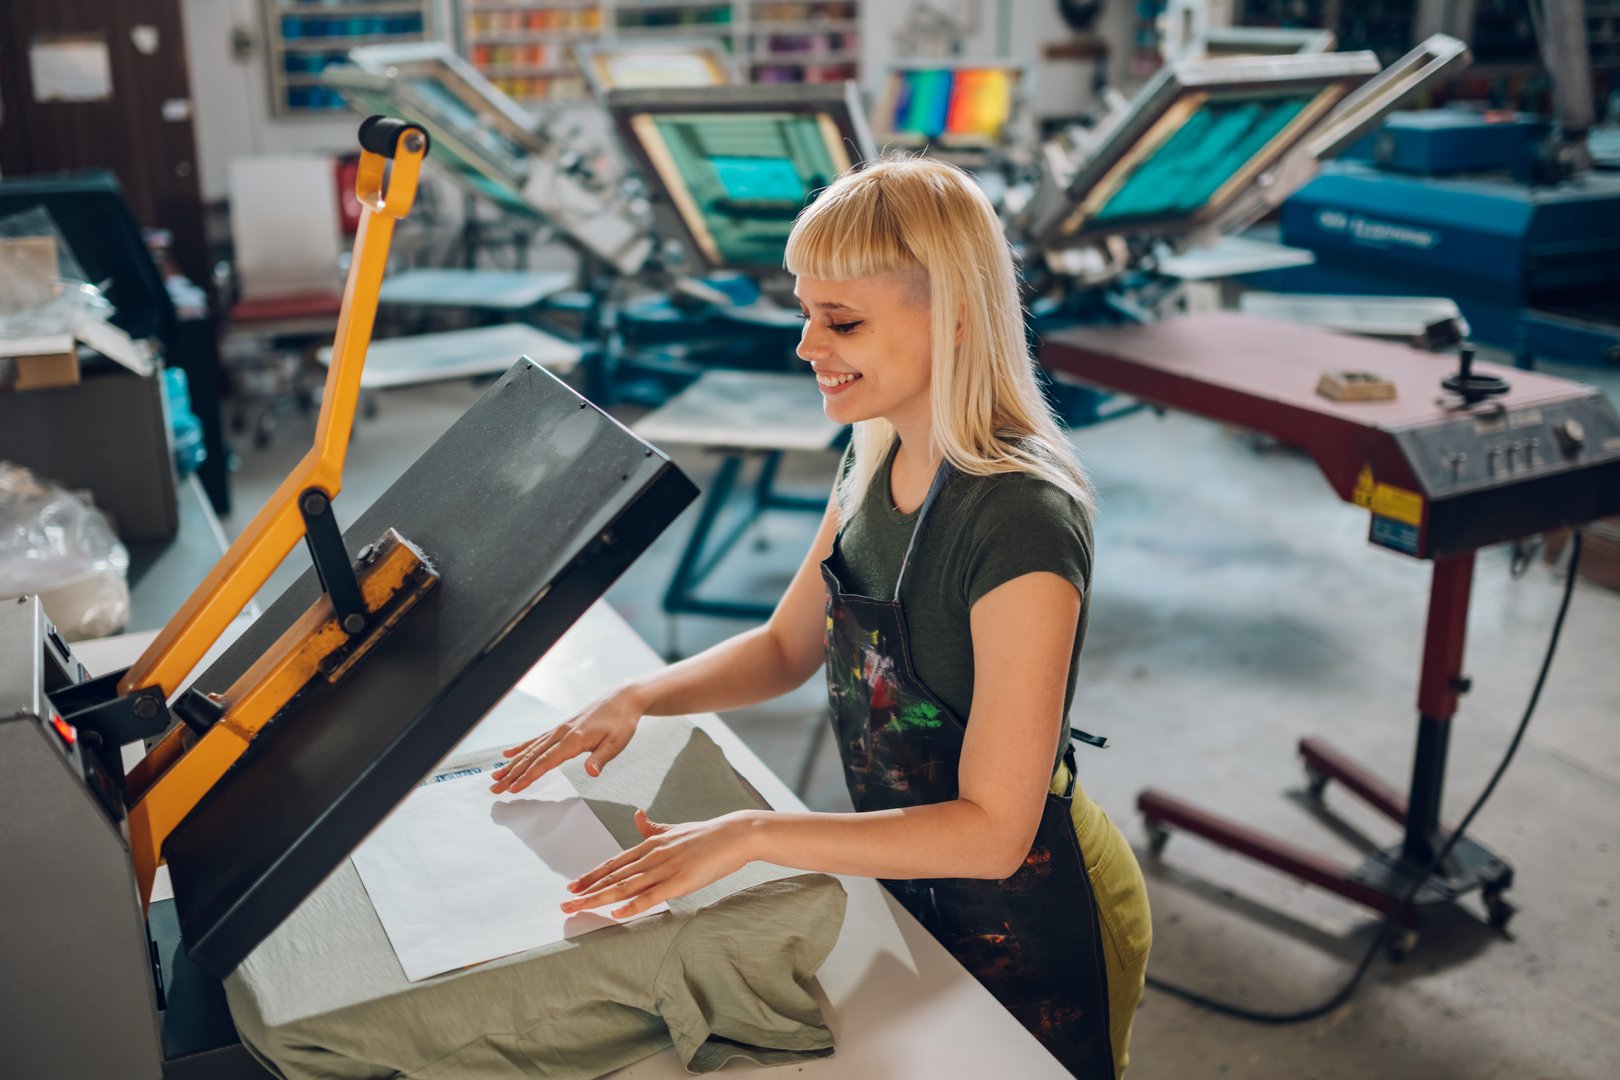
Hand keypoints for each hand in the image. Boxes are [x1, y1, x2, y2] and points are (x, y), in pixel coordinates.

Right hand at [488, 685, 644, 793]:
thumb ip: (601, 759)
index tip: (513, 788)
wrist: (623, 698)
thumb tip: (591, 773)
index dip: (528, 776)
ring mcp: (560, 729)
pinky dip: (521, 747)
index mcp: (574, 739)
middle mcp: (562, 733)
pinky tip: (509, 753)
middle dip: (512, 773)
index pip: (546, 762)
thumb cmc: (622, 721)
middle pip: (532, 757)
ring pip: (531, 749)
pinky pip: (537, 739)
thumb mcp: (617, 743)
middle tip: (495, 787)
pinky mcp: (562, 728)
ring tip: (496, 774)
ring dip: (512, 763)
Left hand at [561, 809, 760, 918]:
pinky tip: (617, 913)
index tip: (573, 886)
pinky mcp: (680, 881)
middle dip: (587, 890)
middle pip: (613, 876)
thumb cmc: (706, 834)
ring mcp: (665, 868)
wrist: (734, 834)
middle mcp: (652, 856)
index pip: (614, 862)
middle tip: (565, 902)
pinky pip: (652, 896)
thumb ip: (653, 827)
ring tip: (579, 907)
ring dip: (600, 898)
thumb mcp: (675, 829)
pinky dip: (633, 905)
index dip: (592, 875)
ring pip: (625, 886)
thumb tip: (638, 815)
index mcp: (650, 844)